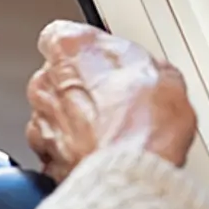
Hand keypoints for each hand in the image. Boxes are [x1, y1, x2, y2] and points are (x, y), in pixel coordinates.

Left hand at [25, 21, 196, 182]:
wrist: (132, 173)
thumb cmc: (144, 124)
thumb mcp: (166, 75)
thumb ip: (142, 66)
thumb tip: (152, 75)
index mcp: (70, 50)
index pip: (63, 35)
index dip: (89, 51)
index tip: (108, 60)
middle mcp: (46, 83)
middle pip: (58, 77)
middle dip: (83, 88)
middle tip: (117, 99)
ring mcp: (42, 122)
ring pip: (55, 114)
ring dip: (77, 121)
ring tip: (112, 131)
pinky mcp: (45, 158)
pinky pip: (57, 149)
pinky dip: (74, 152)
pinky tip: (102, 153)